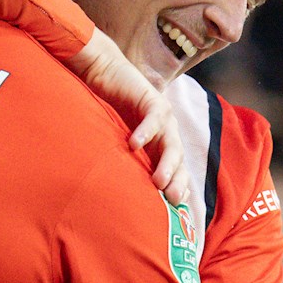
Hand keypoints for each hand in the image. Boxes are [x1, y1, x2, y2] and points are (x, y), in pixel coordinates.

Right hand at [66, 29, 186, 203]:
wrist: (103, 74)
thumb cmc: (107, 111)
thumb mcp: (118, 142)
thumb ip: (126, 161)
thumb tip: (119, 194)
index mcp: (160, 143)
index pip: (176, 169)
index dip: (178, 187)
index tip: (174, 208)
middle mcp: (166, 131)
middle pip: (178, 159)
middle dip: (178, 180)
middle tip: (172, 200)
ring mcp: (162, 115)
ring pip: (171, 142)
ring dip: (167, 163)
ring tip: (158, 181)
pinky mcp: (151, 98)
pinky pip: (153, 118)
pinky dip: (145, 131)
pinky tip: (134, 145)